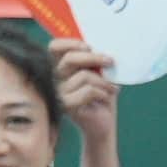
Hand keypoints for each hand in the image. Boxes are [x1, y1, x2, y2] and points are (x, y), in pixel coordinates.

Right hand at [49, 38, 119, 154]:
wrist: (103, 124)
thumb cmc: (102, 96)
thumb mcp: (99, 73)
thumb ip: (94, 59)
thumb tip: (99, 46)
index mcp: (60, 67)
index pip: (54, 47)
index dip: (70, 43)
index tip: (89, 47)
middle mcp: (55, 79)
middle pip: (70, 59)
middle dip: (94, 58)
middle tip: (110, 61)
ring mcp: (59, 93)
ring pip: (83, 76)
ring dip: (103, 81)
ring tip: (112, 88)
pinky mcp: (66, 106)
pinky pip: (88, 91)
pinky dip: (103, 92)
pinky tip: (106, 98)